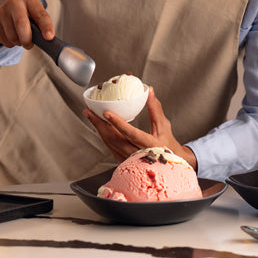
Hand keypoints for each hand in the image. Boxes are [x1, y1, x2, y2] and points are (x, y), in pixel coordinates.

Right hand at [0, 0, 54, 47]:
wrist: (0, 11)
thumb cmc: (23, 15)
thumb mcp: (34, 14)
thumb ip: (41, 24)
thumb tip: (48, 39)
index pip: (39, 13)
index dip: (46, 26)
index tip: (49, 37)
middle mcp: (14, 2)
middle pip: (21, 23)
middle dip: (27, 38)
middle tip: (30, 45)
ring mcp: (1, 12)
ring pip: (13, 37)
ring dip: (19, 43)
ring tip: (20, 37)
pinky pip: (6, 41)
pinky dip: (11, 43)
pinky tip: (10, 35)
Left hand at [83, 86, 197, 170]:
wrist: (169, 166)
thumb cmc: (167, 144)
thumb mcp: (163, 126)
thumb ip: (155, 109)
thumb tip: (150, 91)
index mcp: (150, 145)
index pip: (131, 133)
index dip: (118, 123)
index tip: (106, 113)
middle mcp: (137, 155)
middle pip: (114, 139)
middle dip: (99, 124)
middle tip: (89, 111)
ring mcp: (128, 159)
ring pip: (110, 143)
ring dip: (98, 129)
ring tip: (90, 115)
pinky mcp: (123, 160)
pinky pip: (110, 146)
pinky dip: (103, 134)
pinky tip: (98, 125)